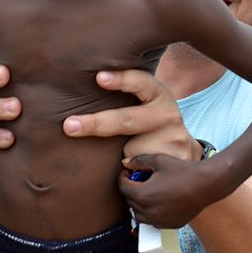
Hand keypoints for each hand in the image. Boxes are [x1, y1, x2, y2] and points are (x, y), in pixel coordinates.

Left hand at [63, 69, 201, 162]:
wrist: (182, 157)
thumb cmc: (150, 125)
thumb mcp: (146, 106)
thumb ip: (125, 97)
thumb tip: (76, 86)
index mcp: (160, 95)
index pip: (141, 82)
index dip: (121, 80)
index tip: (99, 78)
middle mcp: (169, 115)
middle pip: (128, 120)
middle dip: (96, 123)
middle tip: (69, 126)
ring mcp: (172, 141)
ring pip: (129, 152)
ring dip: (119, 158)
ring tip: (123, 160)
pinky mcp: (170, 166)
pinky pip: (136, 172)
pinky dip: (127, 175)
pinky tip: (132, 174)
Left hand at [119, 153, 223, 228]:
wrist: (205, 185)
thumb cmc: (182, 171)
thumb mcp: (159, 160)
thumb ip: (139, 161)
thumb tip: (125, 162)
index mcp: (143, 195)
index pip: (123, 188)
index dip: (123, 177)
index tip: (128, 171)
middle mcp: (149, 212)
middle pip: (130, 202)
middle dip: (131, 190)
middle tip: (139, 179)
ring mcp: (159, 221)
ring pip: (139, 215)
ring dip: (139, 204)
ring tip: (148, 191)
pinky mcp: (169, 225)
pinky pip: (153, 221)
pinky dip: (151, 213)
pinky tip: (160, 201)